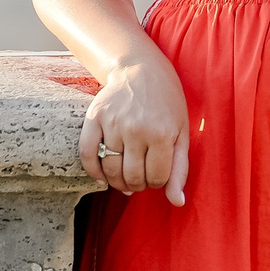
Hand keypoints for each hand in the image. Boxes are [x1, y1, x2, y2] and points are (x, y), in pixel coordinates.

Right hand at [79, 55, 191, 205]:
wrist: (140, 68)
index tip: (156, 174)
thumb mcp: (181, 131)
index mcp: (163, 133)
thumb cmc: (166, 102)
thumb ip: (180, 168)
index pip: (156, 178)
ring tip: (124, 177)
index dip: (157, 182)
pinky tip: (103, 175)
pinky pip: (87, 155)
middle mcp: (137, 129)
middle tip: (140, 177)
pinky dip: (93, 171)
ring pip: (111, 171)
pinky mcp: (94, 117)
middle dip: (137, 184)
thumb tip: (177, 202)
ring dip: (117, 182)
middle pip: (132, 178)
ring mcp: (113, 123)